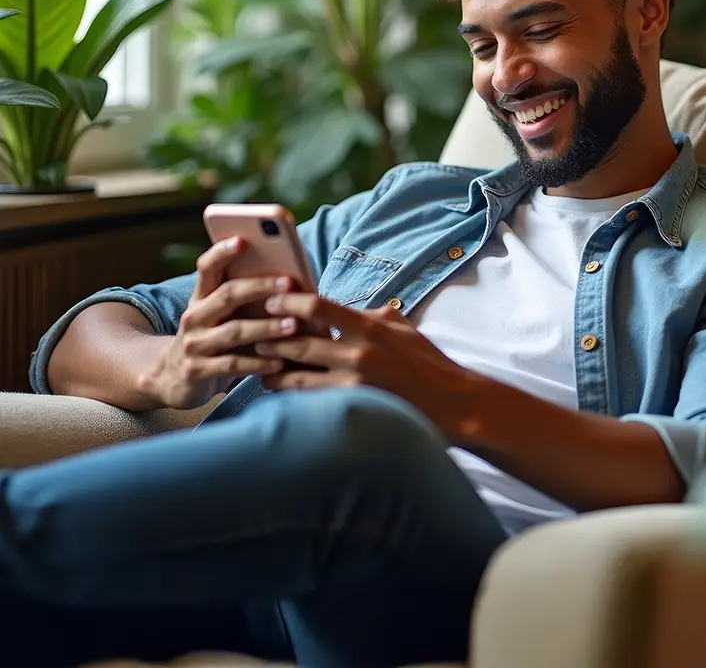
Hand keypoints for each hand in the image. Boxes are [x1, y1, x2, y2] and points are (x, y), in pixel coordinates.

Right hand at [136, 237, 293, 409]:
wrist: (173, 379)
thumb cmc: (212, 337)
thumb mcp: (218, 315)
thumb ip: (242, 297)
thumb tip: (290, 278)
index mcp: (201, 296)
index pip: (207, 267)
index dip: (222, 252)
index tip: (243, 239)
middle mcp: (193, 317)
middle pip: (227, 295)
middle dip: (260, 286)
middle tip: (289, 282)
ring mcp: (194, 345)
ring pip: (233, 331)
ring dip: (266, 327)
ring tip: (294, 324)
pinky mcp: (197, 371)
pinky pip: (232, 365)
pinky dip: (258, 363)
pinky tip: (280, 362)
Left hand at [258, 293, 483, 437]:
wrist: (454, 403)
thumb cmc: (427, 362)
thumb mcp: (400, 326)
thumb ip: (368, 315)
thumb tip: (340, 307)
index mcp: (369, 325)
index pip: (319, 305)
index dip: (289, 300)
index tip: (272, 298)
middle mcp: (358, 352)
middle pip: (300, 339)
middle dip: (271, 335)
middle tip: (251, 330)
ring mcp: (354, 382)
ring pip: (298, 374)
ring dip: (273, 368)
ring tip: (255, 364)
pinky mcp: (354, 406)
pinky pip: (311, 400)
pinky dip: (291, 394)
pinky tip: (277, 390)